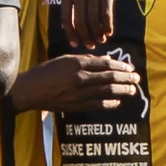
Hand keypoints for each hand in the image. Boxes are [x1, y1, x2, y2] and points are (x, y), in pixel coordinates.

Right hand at [13, 53, 139, 112]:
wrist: (29, 90)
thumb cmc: (45, 72)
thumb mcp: (64, 59)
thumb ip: (85, 59)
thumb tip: (105, 60)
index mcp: (77, 64)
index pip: (105, 64)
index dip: (120, 66)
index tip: (129, 67)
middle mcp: (81, 78)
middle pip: (110, 77)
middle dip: (126, 77)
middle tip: (136, 78)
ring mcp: (79, 93)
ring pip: (107, 91)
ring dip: (122, 90)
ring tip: (131, 90)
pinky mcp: (77, 105)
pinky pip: (99, 105)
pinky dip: (110, 103)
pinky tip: (117, 101)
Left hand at [62, 0, 122, 48]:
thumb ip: (70, 4)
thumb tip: (66, 27)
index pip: (66, 17)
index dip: (71, 34)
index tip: (75, 44)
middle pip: (80, 21)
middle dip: (85, 36)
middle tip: (90, 45)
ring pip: (93, 18)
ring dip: (97, 33)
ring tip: (100, 40)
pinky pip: (106, 13)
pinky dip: (107, 26)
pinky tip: (108, 32)